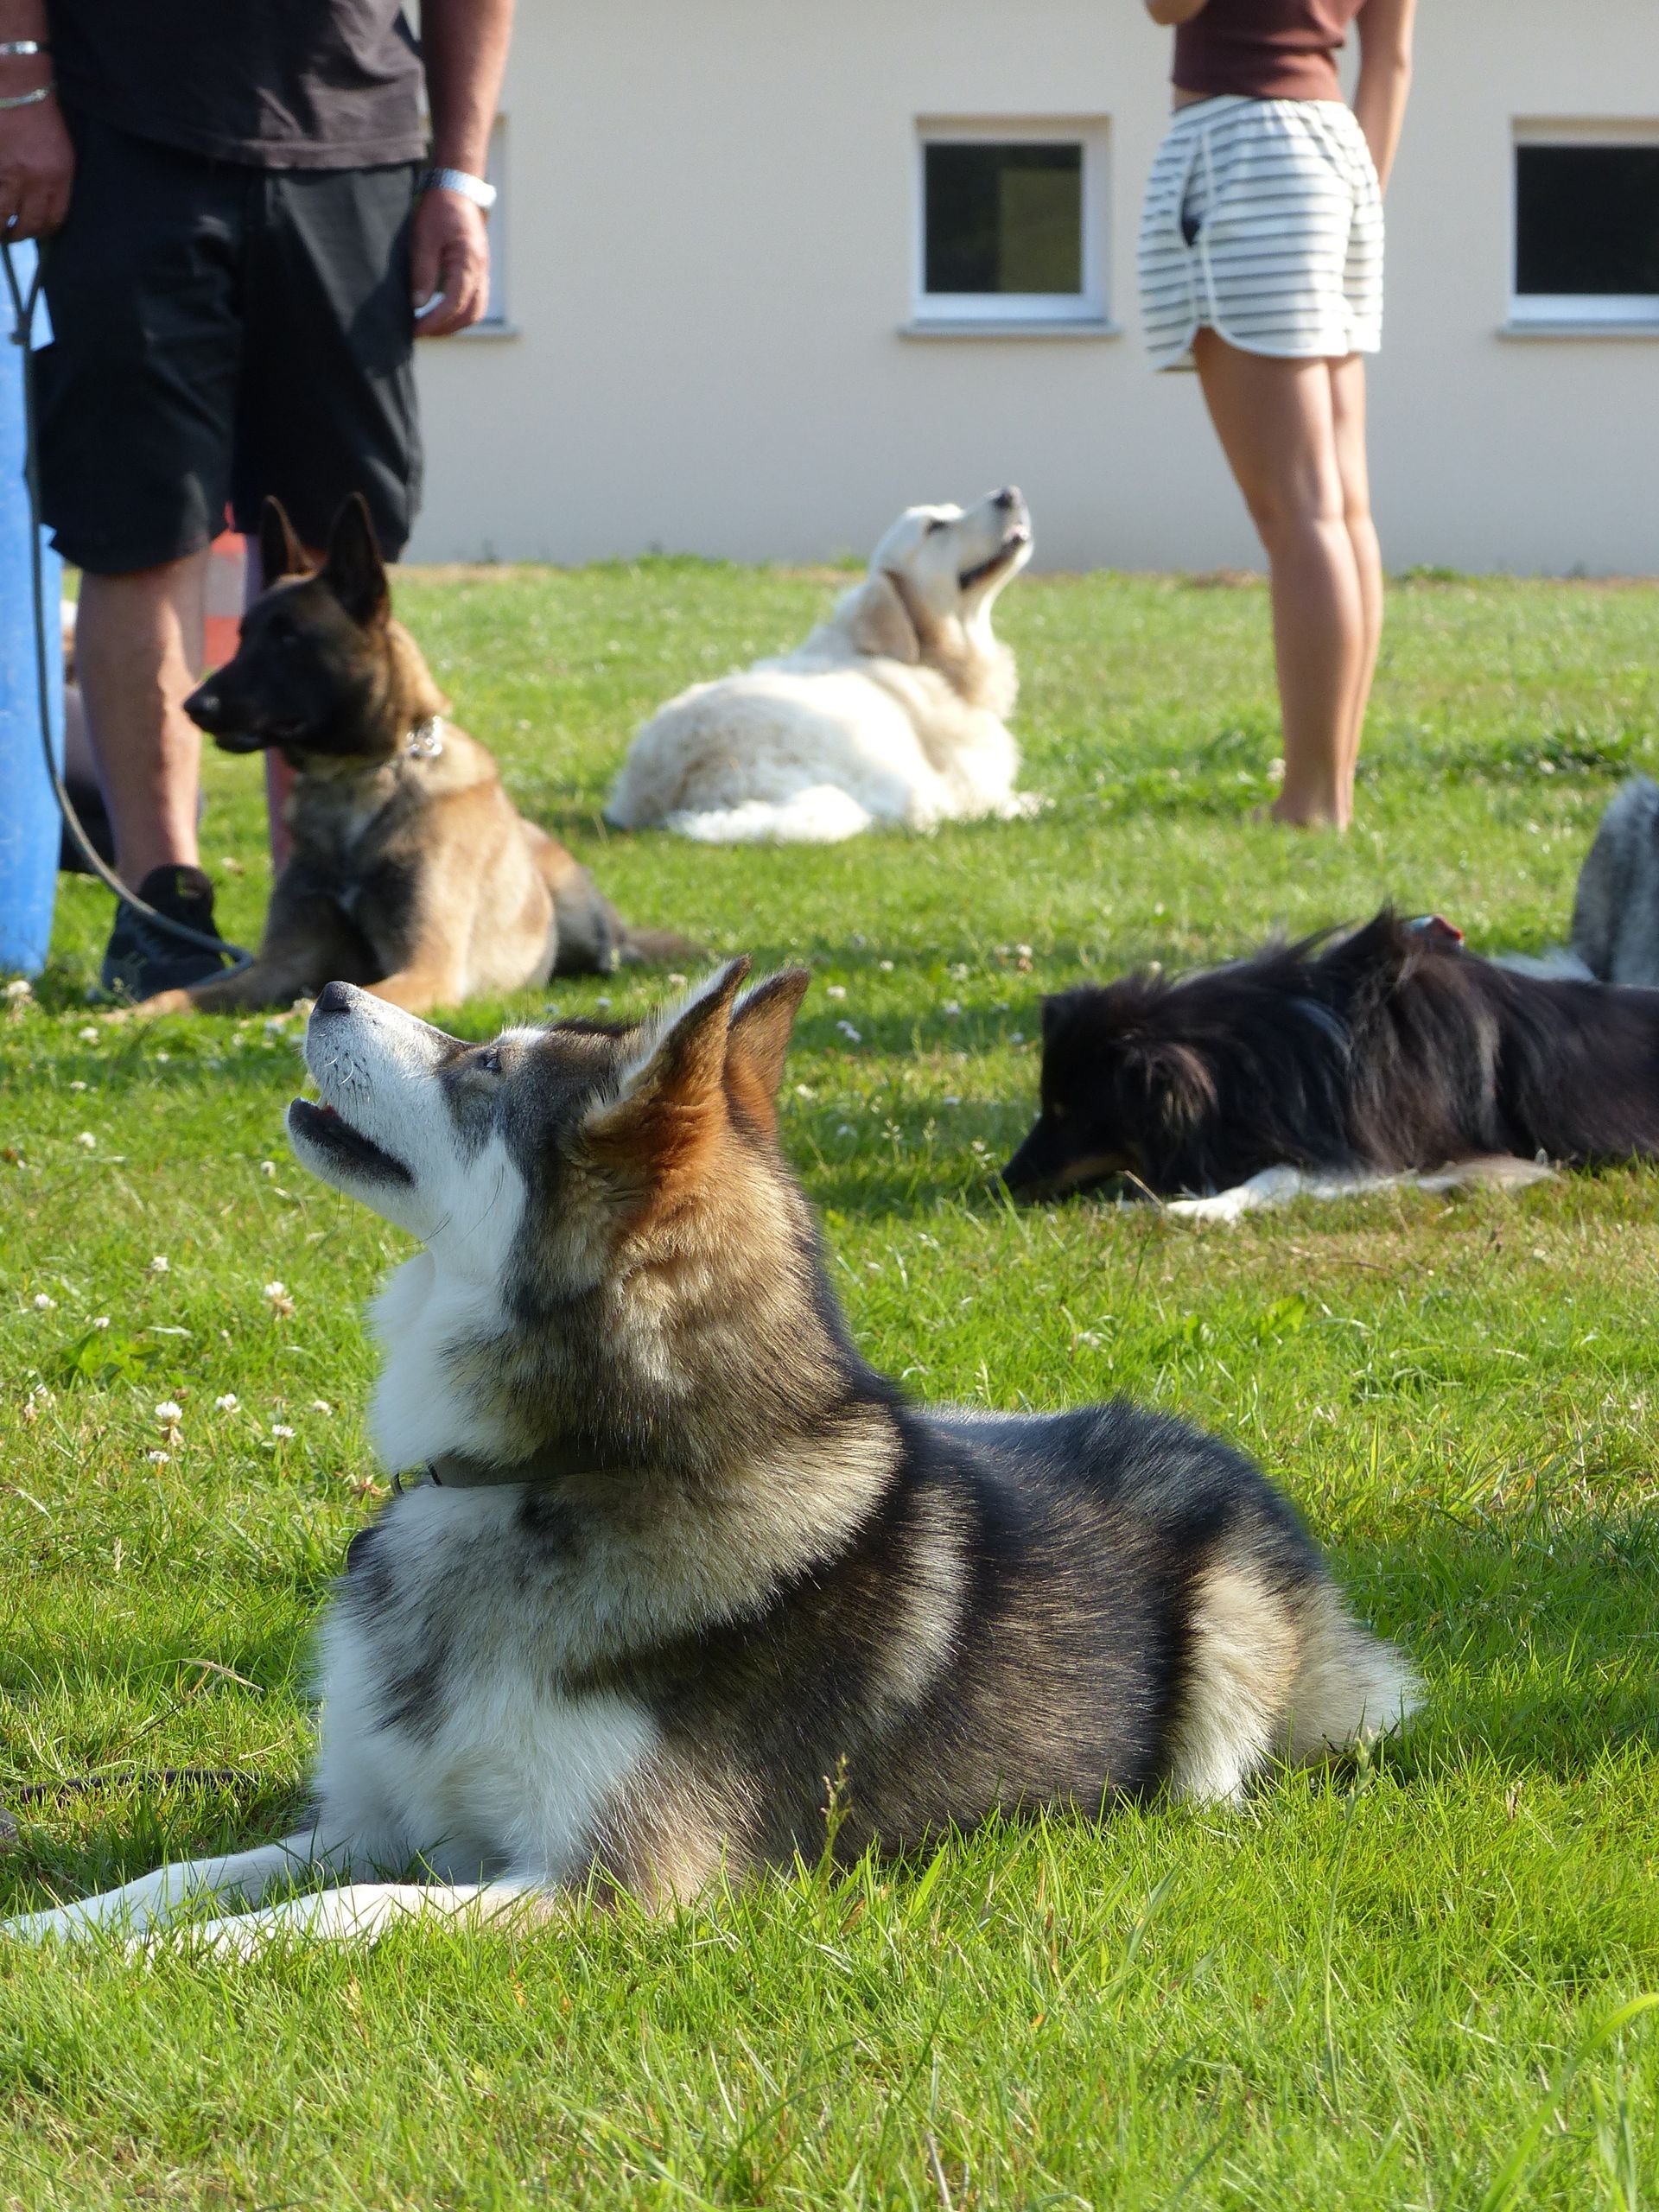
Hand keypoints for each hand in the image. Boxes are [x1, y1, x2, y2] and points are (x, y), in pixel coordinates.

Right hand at [0, 92, 72, 237]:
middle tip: (13, 235)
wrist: (17, 86)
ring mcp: (8, 174)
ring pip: (3, 215)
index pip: (54, 219)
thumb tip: (43, 204)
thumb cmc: (41, 114)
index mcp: (58, 178)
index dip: (44, 230)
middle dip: (20, 234)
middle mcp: (34, 181)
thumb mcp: (61, 152)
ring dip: (0, 227)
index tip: (37, 231)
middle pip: (28, 223)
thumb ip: (55, 181)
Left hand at [410, 186, 489, 336]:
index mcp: (468, 262)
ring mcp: (483, 272)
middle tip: (421, 332)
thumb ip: (423, 273)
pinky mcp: (479, 271)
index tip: (416, 330)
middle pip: (470, 314)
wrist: (457, 188)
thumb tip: (418, 304)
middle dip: (445, 328)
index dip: (435, 321)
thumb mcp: (424, 239)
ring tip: (431, 327)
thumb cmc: (439, 209)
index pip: (454, 304)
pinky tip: (442, 313)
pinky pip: (475, 300)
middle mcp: (481, 271)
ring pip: (475, 311)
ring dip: (455, 324)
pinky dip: (460, 313)